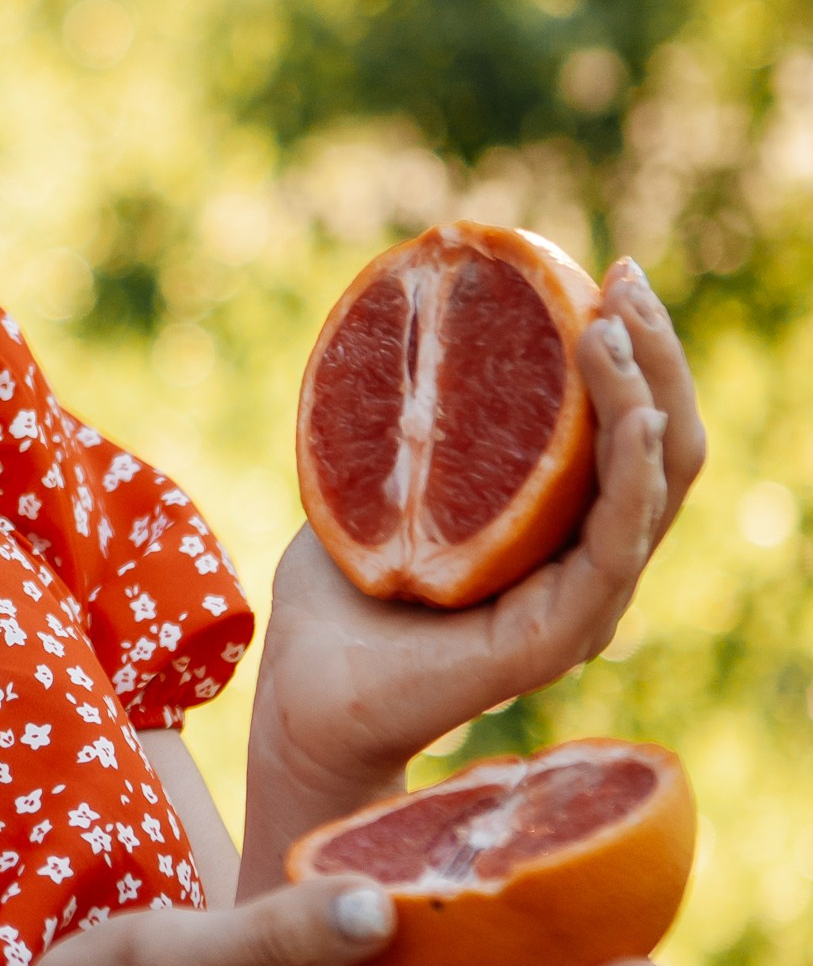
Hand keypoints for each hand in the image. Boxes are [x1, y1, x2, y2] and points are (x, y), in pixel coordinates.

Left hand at [247, 255, 703, 843]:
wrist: (301, 691)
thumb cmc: (340, 592)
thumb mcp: (381, 479)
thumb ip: (413, 418)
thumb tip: (413, 324)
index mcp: (562, 528)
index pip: (631, 431)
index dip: (635, 351)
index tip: (606, 274)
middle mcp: (590, 565)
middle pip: (665, 447)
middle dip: (657, 351)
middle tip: (621, 276)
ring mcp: (584, 604)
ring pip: (655, 486)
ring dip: (645, 393)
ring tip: (611, 324)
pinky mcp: (558, 637)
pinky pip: (615, 545)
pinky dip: (631, 471)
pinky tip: (629, 413)